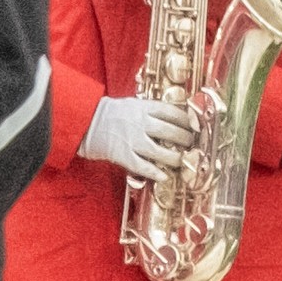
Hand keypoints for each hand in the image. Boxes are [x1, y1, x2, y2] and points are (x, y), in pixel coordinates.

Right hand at [79, 92, 196, 174]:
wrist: (86, 122)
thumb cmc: (111, 113)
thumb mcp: (133, 104)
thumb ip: (151, 110)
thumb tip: (175, 116)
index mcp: (143, 108)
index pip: (172, 113)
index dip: (187, 120)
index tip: (196, 125)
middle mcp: (140, 123)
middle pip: (171, 132)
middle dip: (185, 139)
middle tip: (192, 144)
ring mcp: (132, 140)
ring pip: (160, 151)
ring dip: (175, 158)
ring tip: (183, 161)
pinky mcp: (123, 155)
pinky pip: (143, 166)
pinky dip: (155, 172)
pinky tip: (164, 176)